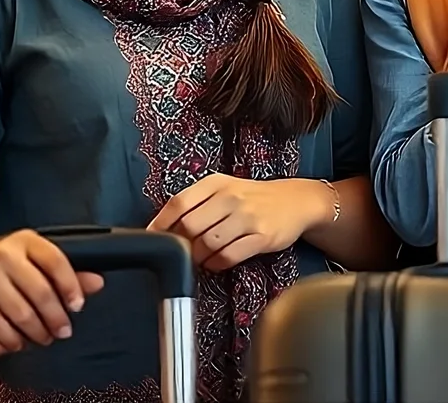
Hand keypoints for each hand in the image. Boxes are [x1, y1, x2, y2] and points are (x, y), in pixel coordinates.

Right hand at [0, 231, 105, 356]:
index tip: (77, 306)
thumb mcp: (33, 256)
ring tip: (37, 337)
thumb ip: (65, 271)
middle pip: (38, 299)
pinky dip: (4, 347)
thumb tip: (96, 283)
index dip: (72, 288)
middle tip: (60, 331)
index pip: (56, 263)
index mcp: (21, 242)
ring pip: (15, 323)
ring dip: (32, 338)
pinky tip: (12, 342)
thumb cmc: (1, 262)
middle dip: (55, 322)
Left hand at [147, 173, 334, 271]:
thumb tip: (164, 227)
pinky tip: (217, 261)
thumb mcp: (224, 189)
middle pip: (191, 226)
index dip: (162, 222)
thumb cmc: (252, 197)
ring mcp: (247, 217)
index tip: (153, 237)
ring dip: (199, 257)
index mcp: (216, 183)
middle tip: (182, 251)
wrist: (294, 201)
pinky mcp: (262, 236)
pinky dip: (217, 263)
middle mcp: (231, 197)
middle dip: (182, 244)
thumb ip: (197, 203)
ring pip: (208, 243)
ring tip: (201, 257)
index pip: (180, 202)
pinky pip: (229, 256)